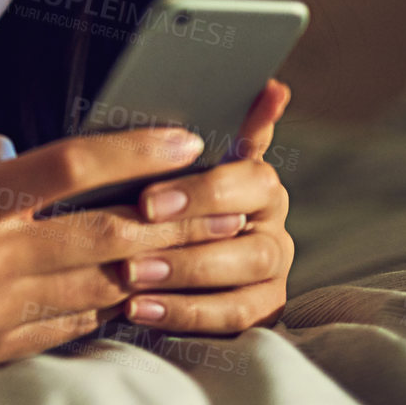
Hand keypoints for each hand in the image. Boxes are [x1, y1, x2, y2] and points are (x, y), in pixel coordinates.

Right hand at [0, 125, 239, 372]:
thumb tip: (22, 152)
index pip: (72, 165)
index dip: (136, 147)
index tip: (184, 136)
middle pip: (110, 229)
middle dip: (176, 212)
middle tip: (225, 198)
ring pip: (103, 282)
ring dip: (152, 261)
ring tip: (198, 242)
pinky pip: (74, 326)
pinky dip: (105, 303)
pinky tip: (129, 284)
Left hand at [114, 79, 294, 333]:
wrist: (154, 244)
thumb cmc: (163, 192)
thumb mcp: (175, 158)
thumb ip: (217, 126)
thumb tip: (273, 86)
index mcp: (257, 180)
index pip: (250, 179)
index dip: (202, 192)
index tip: (148, 201)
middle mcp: (272, 225)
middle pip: (249, 235)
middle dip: (188, 241)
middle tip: (132, 249)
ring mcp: (269, 271)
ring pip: (243, 277)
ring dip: (184, 278)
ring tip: (132, 279)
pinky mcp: (257, 308)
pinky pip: (231, 318)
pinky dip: (183, 315)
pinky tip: (137, 310)